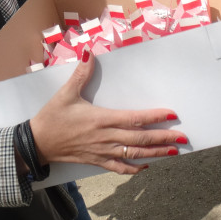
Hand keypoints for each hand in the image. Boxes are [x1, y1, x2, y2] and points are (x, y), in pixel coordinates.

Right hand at [28, 51, 186, 175]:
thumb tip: (88, 51)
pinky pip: (119, 167)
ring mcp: (103, 152)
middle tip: (183, 138)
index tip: (172, 115)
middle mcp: (106, 137)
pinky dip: (134, 168)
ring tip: (173, 152)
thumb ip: (80, 73)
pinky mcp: (97, 161)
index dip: (155, 117)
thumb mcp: (65, 93)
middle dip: (164, 139)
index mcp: (102, 119)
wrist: (37, 143)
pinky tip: (146, 166)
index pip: (135, 118)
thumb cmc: (52, 117)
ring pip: (134, 154)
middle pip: (141, 139)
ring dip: (155, 154)